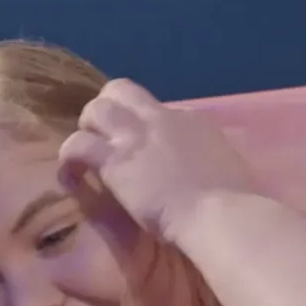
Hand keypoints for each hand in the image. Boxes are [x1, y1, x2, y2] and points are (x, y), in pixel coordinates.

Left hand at [57, 78, 262, 243]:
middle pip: (122, 91)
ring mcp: (138, 135)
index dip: (143, 127)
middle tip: (102, 140)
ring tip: (82, 156)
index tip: (140, 150)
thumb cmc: (236, 204)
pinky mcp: (116, 158)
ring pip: (96, 108)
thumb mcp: (231, 170)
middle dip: (107, 110)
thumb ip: (214, 163)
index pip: (158, 110)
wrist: (221, 214)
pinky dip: (69, 159)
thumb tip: (214, 173)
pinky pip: (78, 145)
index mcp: (195, 121)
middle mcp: (164, 118)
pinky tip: (70, 177)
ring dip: (86, 129)